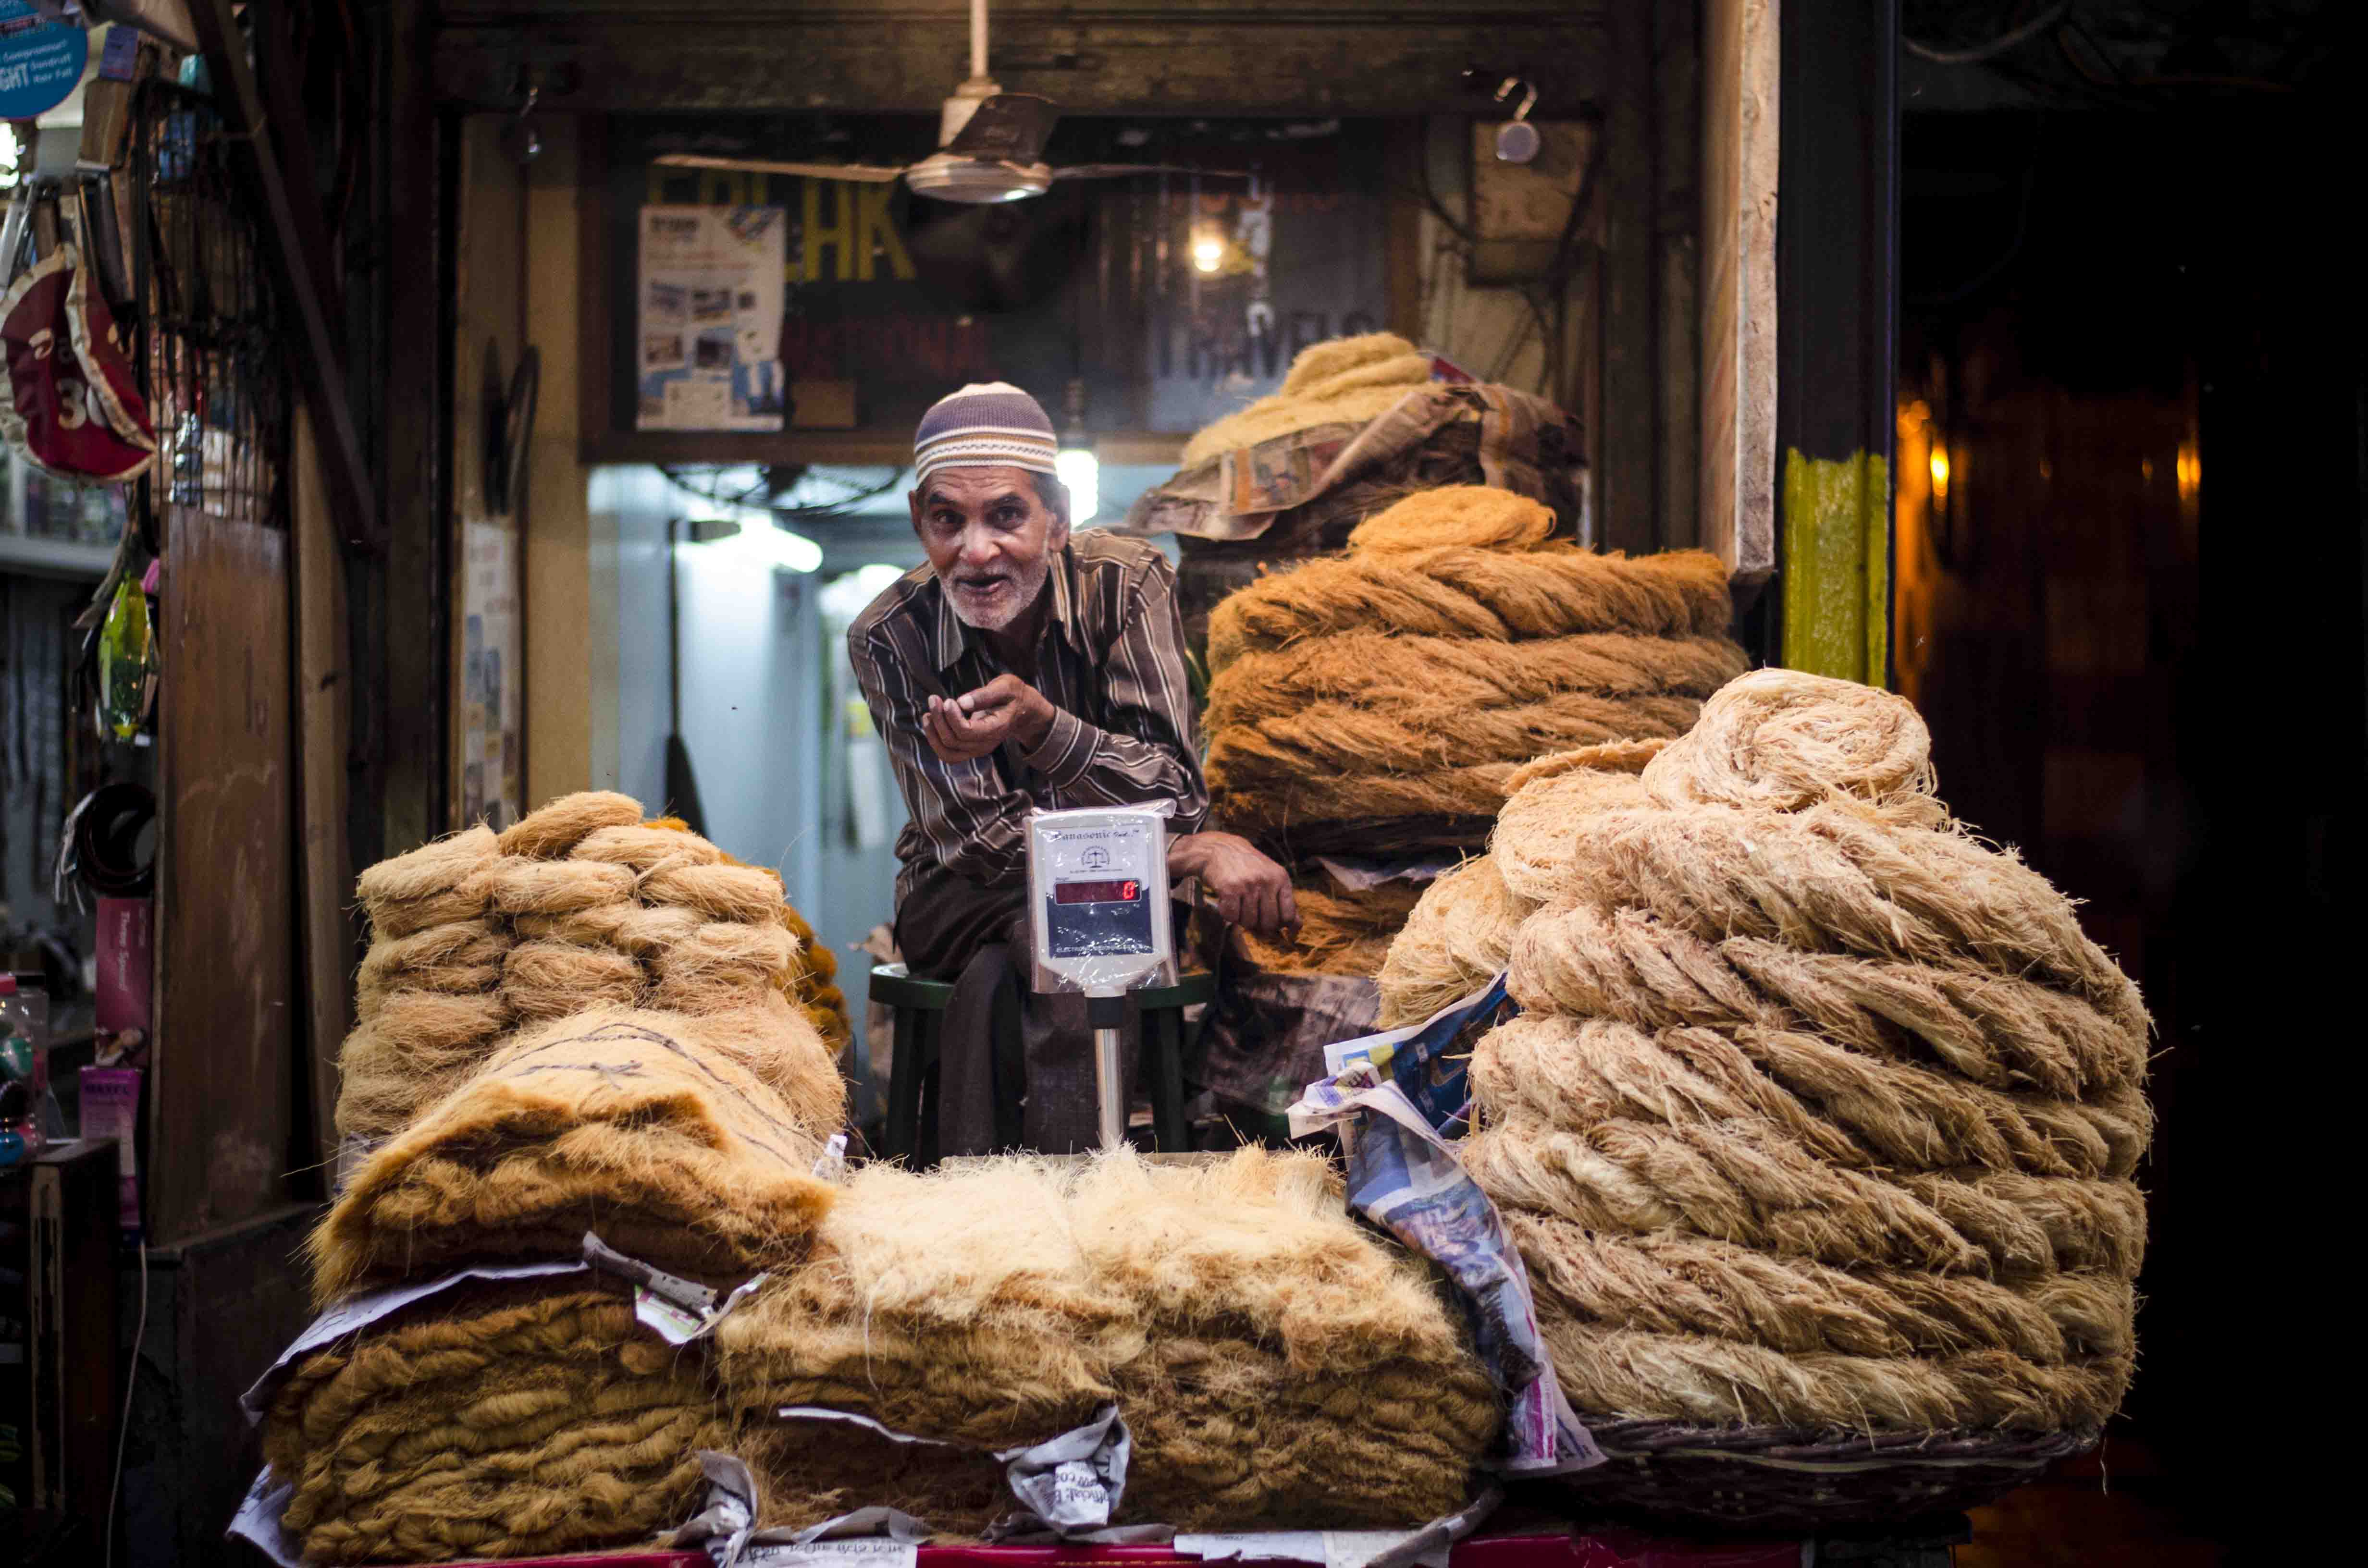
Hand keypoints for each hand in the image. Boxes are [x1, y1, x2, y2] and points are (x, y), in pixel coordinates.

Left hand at [921, 674, 1055, 762]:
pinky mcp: (970, 749)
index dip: (952, 717)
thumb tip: (962, 702)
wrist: (1022, 710)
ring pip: (947, 752)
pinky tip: (931, 723)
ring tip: (927, 714)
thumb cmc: (1013, 695)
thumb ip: (985, 695)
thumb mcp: (1005, 687)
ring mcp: (978, 749)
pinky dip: (935, 741)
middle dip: (939, 719)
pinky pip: (948, 754)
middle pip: (954, 741)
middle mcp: (987, 744)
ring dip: (933, 734)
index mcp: (996, 729)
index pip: (966, 731)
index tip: (947, 700)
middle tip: (934, 699)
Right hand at [1169, 831, 1298, 936]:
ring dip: (1242, 920)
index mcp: (1281, 878)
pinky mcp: (1229, 888)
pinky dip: (1228, 914)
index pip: (1288, 915)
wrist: (1220, 849)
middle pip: (1269, 923)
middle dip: (1260, 926)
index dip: (1280, 925)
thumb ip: (1285, 902)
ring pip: (1249, 922)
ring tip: (1239, 905)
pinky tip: (1227, 902)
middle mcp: (1267, 880)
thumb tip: (1297, 928)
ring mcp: (1248, 884)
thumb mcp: (1272, 878)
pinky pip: (1232, 917)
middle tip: (1252, 915)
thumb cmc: (1249, 868)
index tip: (1272, 922)